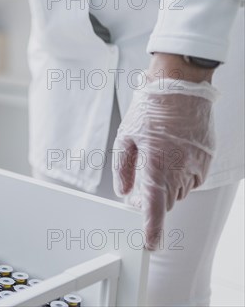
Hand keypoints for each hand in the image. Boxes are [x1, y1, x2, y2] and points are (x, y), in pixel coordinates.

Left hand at [112, 54, 218, 249]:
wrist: (180, 87)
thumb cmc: (150, 110)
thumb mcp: (125, 138)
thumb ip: (123, 168)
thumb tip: (124, 192)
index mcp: (157, 165)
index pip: (155, 206)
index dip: (153, 228)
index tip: (150, 243)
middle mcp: (180, 168)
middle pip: (166, 200)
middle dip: (153, 198)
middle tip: (140, 183)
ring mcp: (197, 163)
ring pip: (180, 189)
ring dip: (167, 185)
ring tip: (157, 159)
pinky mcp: (207, 157)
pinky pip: (193, 177)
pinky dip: (181, 174)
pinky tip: (173, 154)